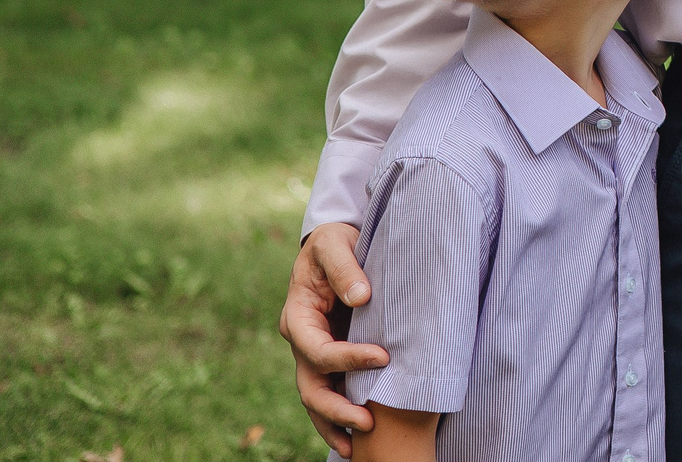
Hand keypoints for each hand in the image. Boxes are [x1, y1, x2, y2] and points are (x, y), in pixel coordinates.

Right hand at [280, 223, 385, 457]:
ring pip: (316, 399)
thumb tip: (361, 297)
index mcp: (298, 317)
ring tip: (358, 450)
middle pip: (310, 387)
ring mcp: (314, 354)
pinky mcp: (331, 358)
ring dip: (335, 425)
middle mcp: (302, 341)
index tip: (384, 357)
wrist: (338, 243)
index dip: (348, 359)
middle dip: (336, 410)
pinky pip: (331, 393)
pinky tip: (358, 439)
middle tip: (369, 422)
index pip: (319, 350)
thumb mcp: (335, 244)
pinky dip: (340, 417)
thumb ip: (345, 267)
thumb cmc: (336, 241)